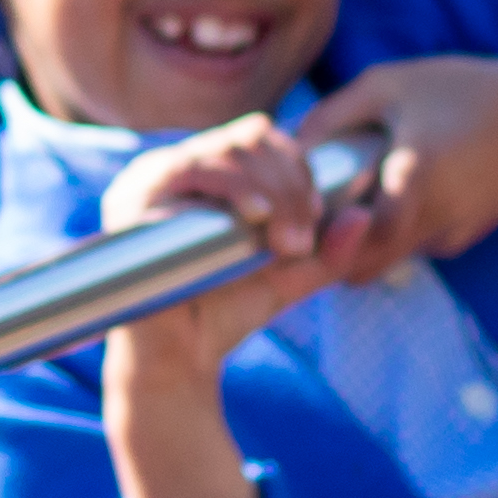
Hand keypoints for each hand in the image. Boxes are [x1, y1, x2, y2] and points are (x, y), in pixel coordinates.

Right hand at [91, 120, 338, 497]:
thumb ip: (328, 251)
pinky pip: (190, 169)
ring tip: (285, 244)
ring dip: (272, 193)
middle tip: (301, 242)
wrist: (179, 360)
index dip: (297, 168)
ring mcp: (152, 179)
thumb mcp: (289, 277)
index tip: (315, 216)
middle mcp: (178, 167)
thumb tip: (363, 214)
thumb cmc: (225, 312)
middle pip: (249, 138)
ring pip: (227, 151)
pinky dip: (231, 187)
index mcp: (210, 173)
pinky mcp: (134, 198)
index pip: (260, 137)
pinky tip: (256, 217)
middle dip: (291, 186)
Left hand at [293, 54, 497, 286]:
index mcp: (415, 176)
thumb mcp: (390, 84)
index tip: (289, 217)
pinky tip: (377, 195)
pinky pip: (406, 247)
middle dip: (323, 254)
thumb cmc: (465, 90)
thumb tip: (283, 146)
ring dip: (351, 244)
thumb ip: (332, 115)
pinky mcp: (458, 241)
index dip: (316, 236)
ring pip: (380, 261)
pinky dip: (383, 232)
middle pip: (359, 266)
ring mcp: (449, 235)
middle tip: (293, 223)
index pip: (353, 236)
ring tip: (331, 203)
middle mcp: (433, 217)